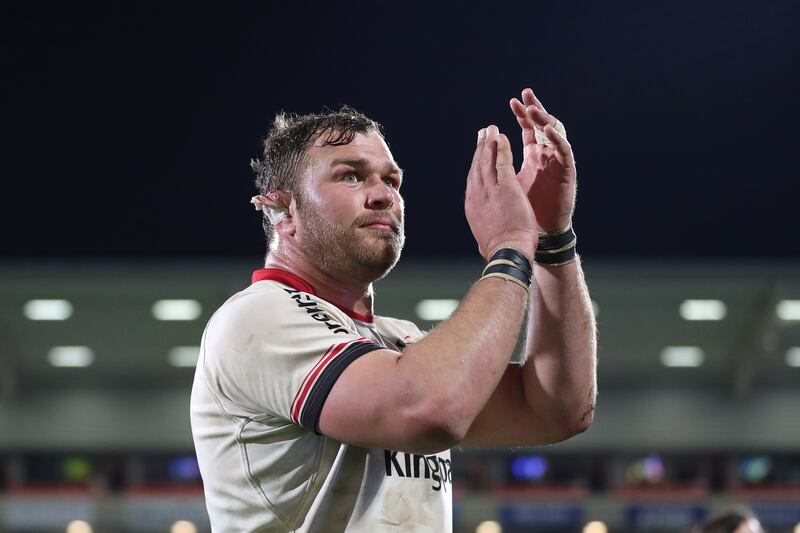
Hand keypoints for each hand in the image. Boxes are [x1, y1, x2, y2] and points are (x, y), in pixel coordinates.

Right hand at [465, 125, 537, 260]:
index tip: (478, 154)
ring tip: (490, 129)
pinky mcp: (505, 187)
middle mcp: (477, 195)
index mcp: (472, 206)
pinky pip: (502, 162)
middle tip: (482, 134)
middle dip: (479, 148)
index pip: (473, 180)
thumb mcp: (484, 239)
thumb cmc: (499, 251)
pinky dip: (500, 147)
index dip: (475, 165)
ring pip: (486, 160)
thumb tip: (482, 237)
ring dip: (488, 142)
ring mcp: (490, 190)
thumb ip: (484, 229)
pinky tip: (502, 137)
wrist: (507, 253)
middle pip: (476, 166)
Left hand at [510, 88, 576, 232]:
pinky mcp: (567, 172)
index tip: (513, 101)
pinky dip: (557, 139)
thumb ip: (500, 166)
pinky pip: (564, 150)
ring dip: (544, 120)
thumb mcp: (507, 183)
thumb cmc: (523, 211)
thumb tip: (481, 156)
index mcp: (532, 156)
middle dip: (534, 110)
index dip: (521, 115)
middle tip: (527, 93)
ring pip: (555, 134)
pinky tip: (547, 129)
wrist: (538, 233)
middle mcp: (546, 156)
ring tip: (533, 108)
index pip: (528, 129)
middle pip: (542, 126)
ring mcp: (557, 162)